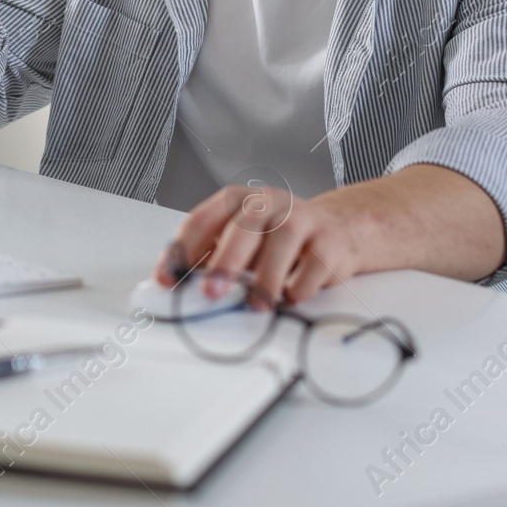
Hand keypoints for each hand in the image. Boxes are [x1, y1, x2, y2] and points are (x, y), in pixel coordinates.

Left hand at [153, 185, 362, 310]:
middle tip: (212, 293)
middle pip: (244, 227)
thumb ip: (212, 256)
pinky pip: (314, 264)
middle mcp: (268, 203)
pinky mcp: (329, 240)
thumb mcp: (242, 240)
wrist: (338, 230)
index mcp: (237, 201)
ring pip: (281, 242)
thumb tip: (180, 285)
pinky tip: (291, 297)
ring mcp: (302, 218)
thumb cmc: (278, 239)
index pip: (202, 219)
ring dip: (266, 279)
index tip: (167, 279)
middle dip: (226, 262)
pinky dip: (300, 286)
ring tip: (256, 306)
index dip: (182, 250)